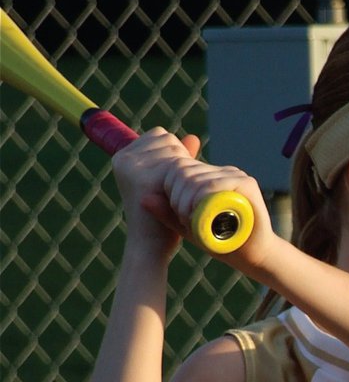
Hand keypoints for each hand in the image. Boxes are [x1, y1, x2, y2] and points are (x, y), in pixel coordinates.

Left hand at [112, 128, 274, 269]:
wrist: (253, 255)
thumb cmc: (221, 242)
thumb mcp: (187, 227)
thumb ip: (167, 213)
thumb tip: (143, 199)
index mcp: (208, 175)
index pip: (178, 167)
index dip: (170, 188)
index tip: (177, 214)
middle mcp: (221, 170)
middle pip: (184, 170)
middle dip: (177, 196)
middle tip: (184, 220)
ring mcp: (235, 174)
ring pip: (196, 178)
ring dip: (187, 202)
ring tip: (193, 222)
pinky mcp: (246, 184)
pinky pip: (214, 185)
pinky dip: (202, 200)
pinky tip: (203, 217)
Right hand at [112, 128, 201, 258]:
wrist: (150, 246)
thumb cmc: (161, 217)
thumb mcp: (166, 182)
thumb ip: (177, 157)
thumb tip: (193, 137)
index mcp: (122, 157)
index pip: (159, 135)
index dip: (174, 153)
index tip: (173, 177)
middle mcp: (125, 158)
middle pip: (167, 138)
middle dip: (180, 158)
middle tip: (175, 187)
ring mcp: (134, 167)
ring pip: (174, 149)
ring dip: (184, 167)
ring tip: (175, 192)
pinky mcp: (146, 179)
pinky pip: (178, 164)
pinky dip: (186, 178)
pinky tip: (179, 196)